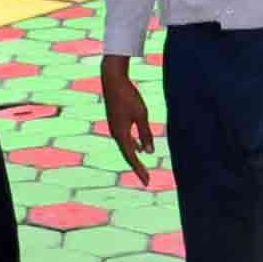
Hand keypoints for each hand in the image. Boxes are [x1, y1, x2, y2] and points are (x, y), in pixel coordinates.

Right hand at [100, 58, 156, 175]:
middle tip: (146, 180)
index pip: (131, 157)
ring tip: (143, 168)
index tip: (147, 182)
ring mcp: (114, 128)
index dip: (140, 170)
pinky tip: (140, 146)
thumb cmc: (129, 96)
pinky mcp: (115, 121)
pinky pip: (125, 139)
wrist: (112, 79)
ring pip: (125, 147)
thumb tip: (150, 151)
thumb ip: (145, 133)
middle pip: (127, 155)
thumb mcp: (142, 115)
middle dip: (137, 167)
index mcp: (121, 134)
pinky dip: (133, 146)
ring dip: (134, 157)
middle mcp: (115, 133)